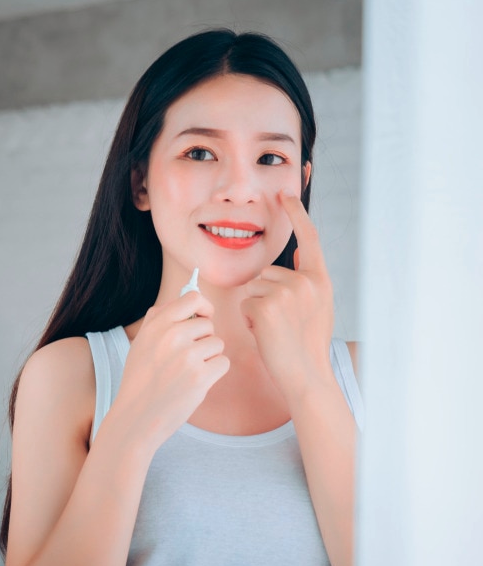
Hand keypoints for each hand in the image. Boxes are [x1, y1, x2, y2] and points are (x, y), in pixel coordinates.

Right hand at [113, 292, 229, 447]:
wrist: (136, 416)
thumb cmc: (140, 380)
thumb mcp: (140, 343)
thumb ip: (160, 320)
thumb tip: (189, 301)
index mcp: (156, 325)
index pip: (192, 298)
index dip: (203, 306)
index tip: (203, 317)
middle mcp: (171, 336)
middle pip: (208, 324)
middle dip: (204, 339)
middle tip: (187, 358)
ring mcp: (187, 356)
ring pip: (217, 344)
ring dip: (209, 357)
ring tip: (188, 372)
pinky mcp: (200, 377)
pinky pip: (223, 363)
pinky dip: (215, 373)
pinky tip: (196, 383)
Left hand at [240, 191, 334, 404]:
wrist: (305, 374)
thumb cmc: (305, 343)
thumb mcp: (316, 306)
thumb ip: (305, 282)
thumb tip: (290, 257)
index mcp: (320, 280)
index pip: (308, 238)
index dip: (296, 212)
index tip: (285, 190)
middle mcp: (307, 281)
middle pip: (266, 272)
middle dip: (264, 294)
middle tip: (282, 322)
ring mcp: (287, 291)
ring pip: (253, 287)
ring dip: (256, 307)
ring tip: (275, 328)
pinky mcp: (267, 304)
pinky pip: (245, 303)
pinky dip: (250, 319)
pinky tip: (266, 333)